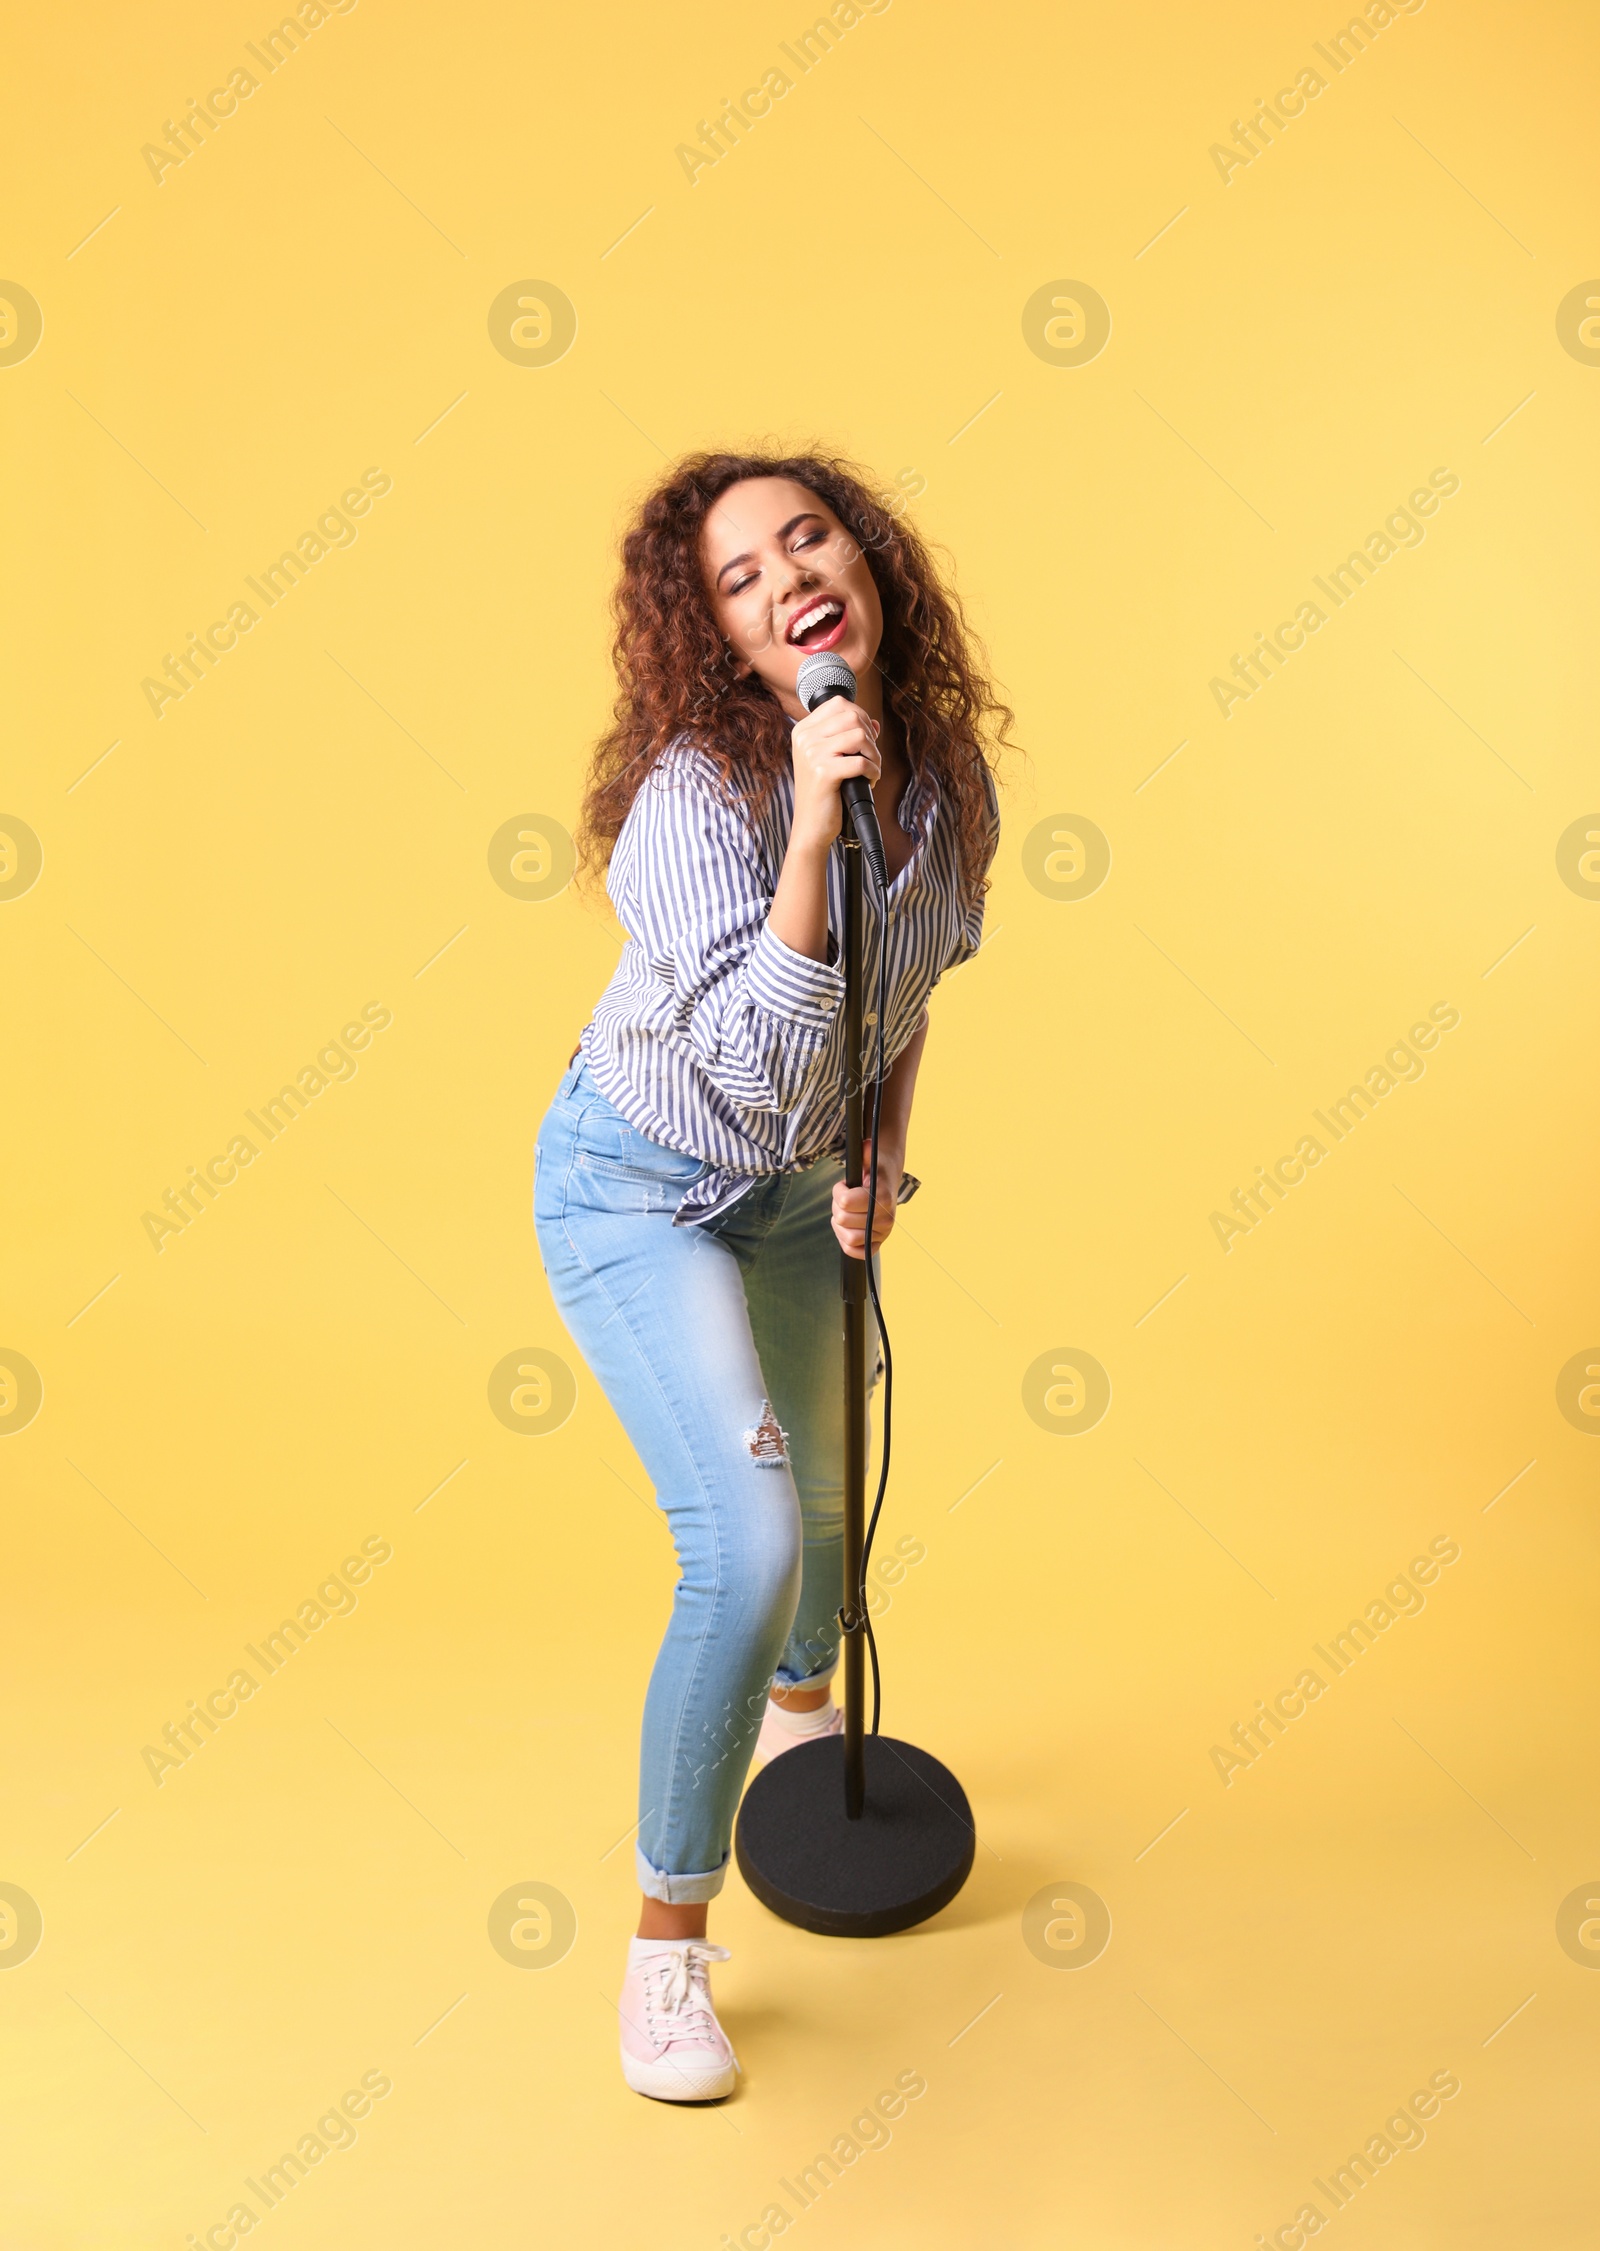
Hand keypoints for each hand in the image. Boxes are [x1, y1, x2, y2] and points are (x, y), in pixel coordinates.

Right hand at [788, 697, 880, 858]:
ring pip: (859, 735)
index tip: (865, 738)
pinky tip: (870, 781)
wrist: (810, 826)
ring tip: (871, 770)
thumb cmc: (823, 792)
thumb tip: (874, 723)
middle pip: (852, 716)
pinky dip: (873, 771)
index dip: (861, 716)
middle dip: (871, 736)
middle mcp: (805, 738)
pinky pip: (861, 761)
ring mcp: (812, 754)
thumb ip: (847, 737)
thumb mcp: (829, 758)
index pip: (838, 703)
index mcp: (803, 730)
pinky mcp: (823, 772)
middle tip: (871, 757)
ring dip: (874, 754)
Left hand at [831, 1138, 902, 1259]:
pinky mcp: (878, 1244)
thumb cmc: (875, 1170)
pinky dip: (846, 1243)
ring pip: (847, 1238)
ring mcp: (883, 1233)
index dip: (838, 1191)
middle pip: (842, 1219)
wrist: (888, 1183)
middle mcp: (886, 1218)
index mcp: (883, 1197)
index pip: (845, 1202)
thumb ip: (865, 1153)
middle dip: (837, 1207)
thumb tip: (864, 1146)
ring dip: (840, 1225)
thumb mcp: (870, 1158)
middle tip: (844, 1199)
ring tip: (846, 1213)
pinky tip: (848, 1228)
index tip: (844, 1185)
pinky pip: (855, 1252)